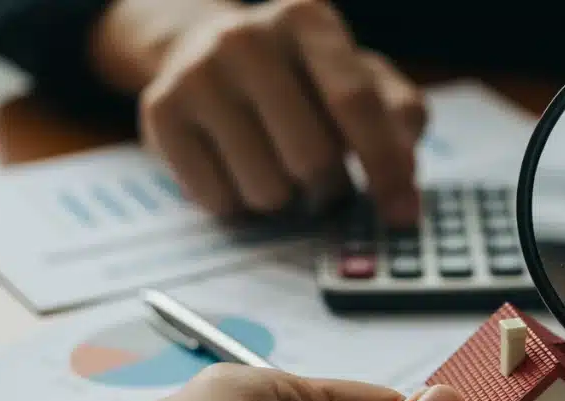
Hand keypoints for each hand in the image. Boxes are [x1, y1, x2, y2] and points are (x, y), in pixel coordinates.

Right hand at [131, 0, 424, 221]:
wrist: (207, 52)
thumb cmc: (305, 78)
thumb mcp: (363, 79)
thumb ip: (399, 117)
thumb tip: (405, 179)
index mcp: (308, 18)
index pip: (356, 104)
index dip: (386, 168)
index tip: (402, 216)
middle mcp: (246, 36)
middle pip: (312, 157)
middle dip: (331, 189)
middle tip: (327, 183)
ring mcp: (197, 72)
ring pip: (267, 189)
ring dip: (285, 201)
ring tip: (279, 168)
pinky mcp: (159, 111)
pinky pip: (219, 200)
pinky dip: (239, 204)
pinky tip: (238, 169)